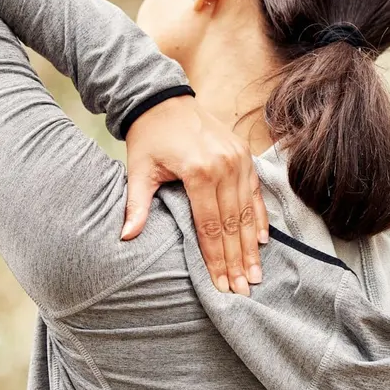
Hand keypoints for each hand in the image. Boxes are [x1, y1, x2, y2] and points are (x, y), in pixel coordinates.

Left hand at [122, 94, 268, 294]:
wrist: (163, 99)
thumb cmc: (148, 137)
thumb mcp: (138, 170)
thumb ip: (136, 205)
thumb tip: (127, 237)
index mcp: (199, 171)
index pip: (210, 226)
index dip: (216, 259)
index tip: (222, 285)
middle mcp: (225, 166)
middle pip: (233, 225)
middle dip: (238, 261)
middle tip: (244, 290)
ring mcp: (238, 160)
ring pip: (247, 213)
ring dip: (251, 247)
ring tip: (255, 275)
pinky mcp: (244, 156)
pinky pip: (255, 193)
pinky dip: (260, 218)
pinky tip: (263, 242)